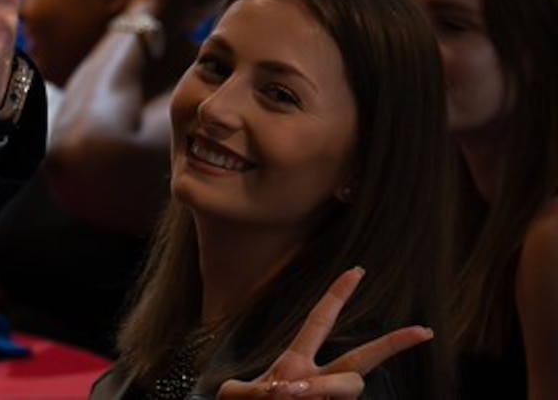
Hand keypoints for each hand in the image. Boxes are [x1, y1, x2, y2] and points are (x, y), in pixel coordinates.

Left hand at [217, 267, 432, 397]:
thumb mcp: (234, 394)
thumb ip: (250, 392)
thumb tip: (282, 391)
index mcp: (295, 361)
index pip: (320, 322)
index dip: (336, 296)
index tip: (357, 270)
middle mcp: (319, 380)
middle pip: (358, 360)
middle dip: (391, 344)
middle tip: (422, 331)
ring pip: (348, 385)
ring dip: (319, 387)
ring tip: (288, 393)